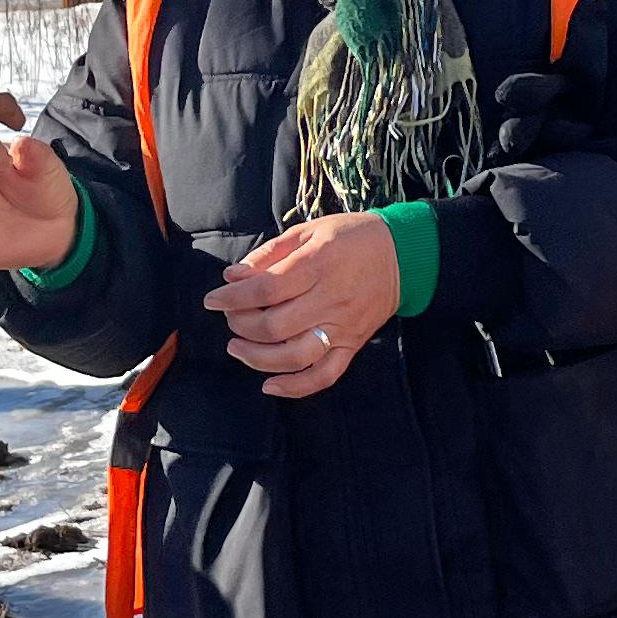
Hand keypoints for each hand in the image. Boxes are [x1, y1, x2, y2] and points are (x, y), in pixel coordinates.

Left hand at [205, 213, 402, 401]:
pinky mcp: (353, 345)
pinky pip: (325, 375)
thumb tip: (233, 276)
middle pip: (275, 325)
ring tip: (237, 347)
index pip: (267, 288)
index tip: (213, 299)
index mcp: (318, 264)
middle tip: (230, 318)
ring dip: (258, 358)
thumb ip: (270, 253)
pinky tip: (269, 385)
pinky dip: (296, 387)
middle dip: (241, 325)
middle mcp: (331, 300)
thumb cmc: (351, 238)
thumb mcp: (309, 230)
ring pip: (295, 356)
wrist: (403, 255)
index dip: (233, 297)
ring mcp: (343, 327)